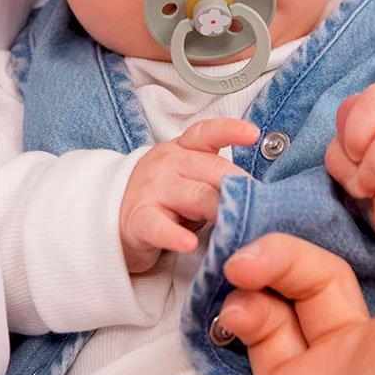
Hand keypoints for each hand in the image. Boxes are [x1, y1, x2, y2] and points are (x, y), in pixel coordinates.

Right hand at [119, 118, 258, 272]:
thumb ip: (217, 180)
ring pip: (196, 196)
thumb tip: (259, 194)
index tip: (253, 133)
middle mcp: (168, 163)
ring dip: (221, 212)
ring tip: (237, 227)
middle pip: (214, 170)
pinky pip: (159, 226)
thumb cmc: (163, 199)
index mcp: (183, 149)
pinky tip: (188, 243)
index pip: (207, 133)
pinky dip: (175, 235)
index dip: (230, 130)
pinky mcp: (139, 220)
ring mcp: (152, 190)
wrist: (111, 219)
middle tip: (263, 209)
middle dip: (241, 189)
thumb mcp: (189, 179)